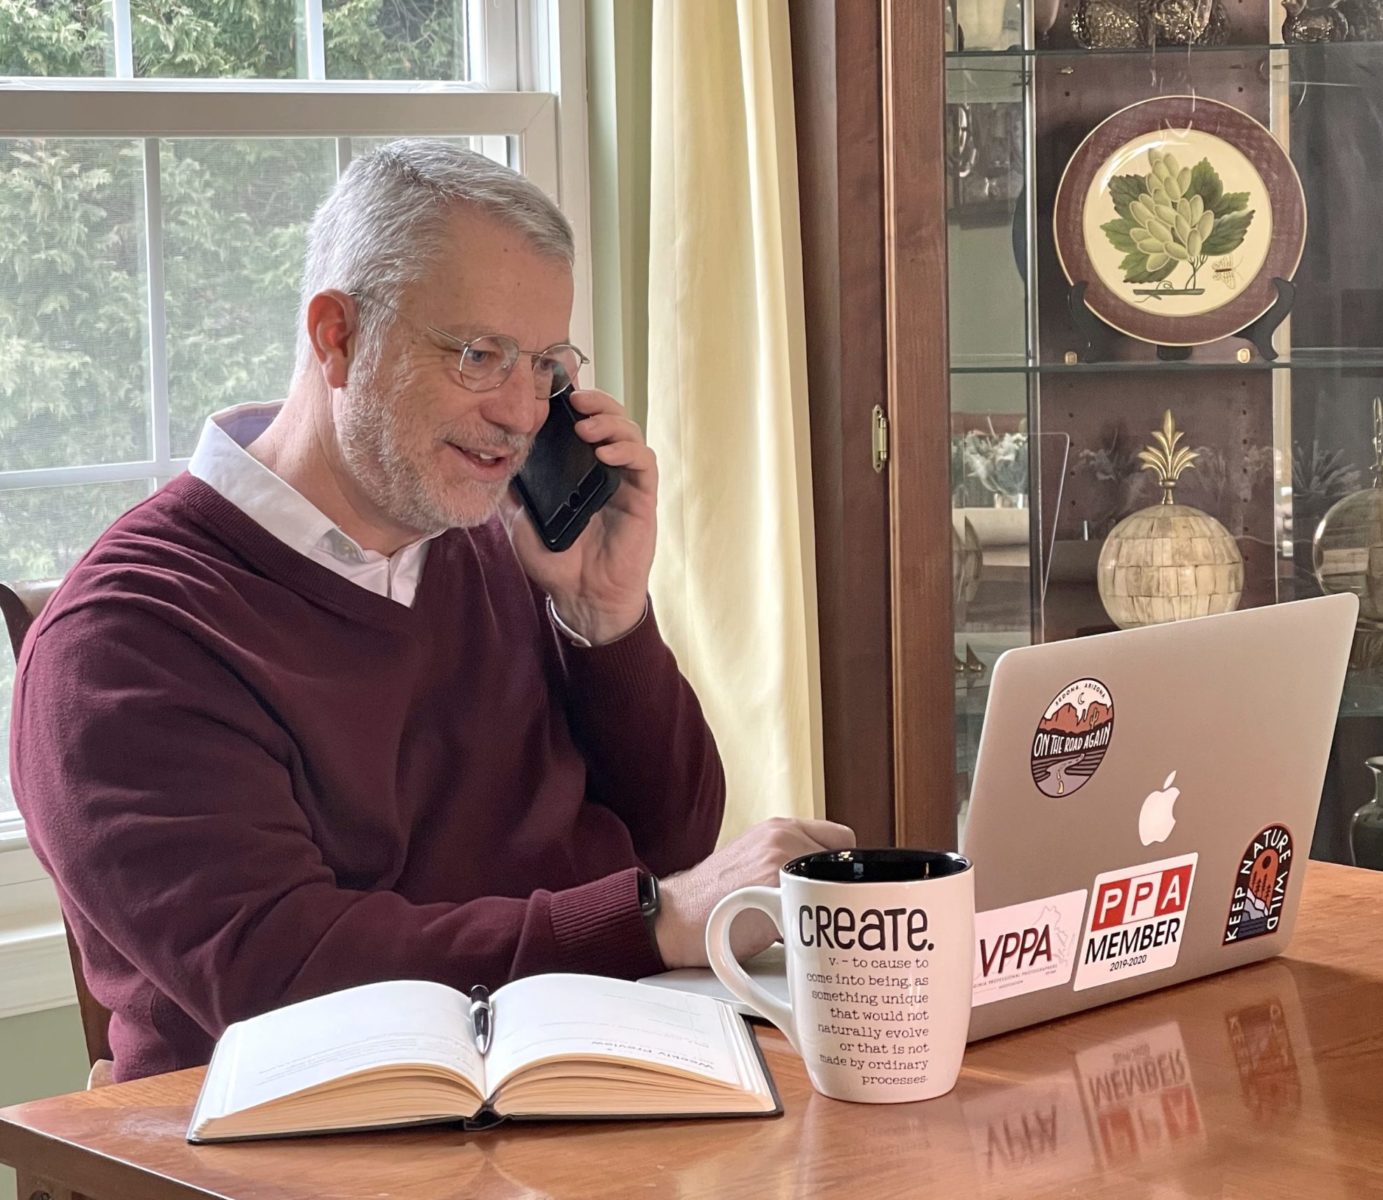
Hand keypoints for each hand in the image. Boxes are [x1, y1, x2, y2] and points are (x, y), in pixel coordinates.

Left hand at [501, 388, 654, 644]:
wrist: (580, 598)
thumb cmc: (555, 561)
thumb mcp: (521, 519)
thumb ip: (512, 488)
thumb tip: (490, 454)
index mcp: (577, 468)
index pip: (582, 421)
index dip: (574, 400)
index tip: (554, 389)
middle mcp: (604, 468)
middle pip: (610, 418)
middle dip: (596, 402)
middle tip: (575, 400)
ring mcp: (625, 481)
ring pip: (630, 432)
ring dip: (610, 422)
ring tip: (586, 427)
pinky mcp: (642, 498)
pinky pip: (643, 463)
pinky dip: (627, 450)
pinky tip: (605, 453)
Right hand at [652, 818, 857, 968]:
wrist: (673, 919)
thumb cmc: (711, 900)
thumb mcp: (752, 860)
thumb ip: (787, 860)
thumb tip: (826, 883)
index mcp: (779, 828)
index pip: (841, 840)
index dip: (840, 869)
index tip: (836, 889)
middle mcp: (784, 837)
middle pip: (844, 867)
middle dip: (836, 893)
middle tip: (820, 916)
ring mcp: (782, 862)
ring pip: (834, 891)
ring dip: (824, 913)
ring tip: (798, 926)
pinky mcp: (777, 893)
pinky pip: (815, 917)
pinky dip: (809, 934)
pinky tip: (786, 939)